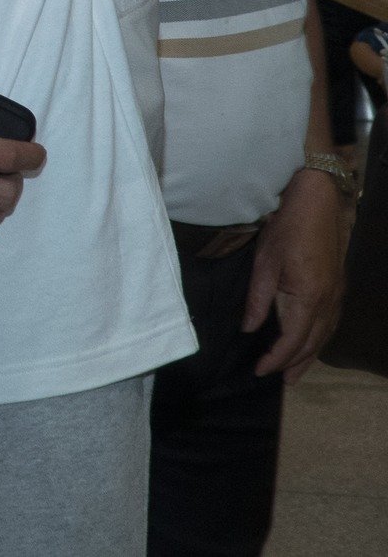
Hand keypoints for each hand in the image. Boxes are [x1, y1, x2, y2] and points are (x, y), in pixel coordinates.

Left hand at [247, 168, 346, 381]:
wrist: (319, 204)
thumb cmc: (287, 228)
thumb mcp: (265, 262)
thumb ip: (258, 299)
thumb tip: (248, 328)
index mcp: (308, 298)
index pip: (291, 340)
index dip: (275, 359)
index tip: (259, 371)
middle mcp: (328, 303)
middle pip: (311, 343)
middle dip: (294, 364)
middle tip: (279, 382)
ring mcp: (337, 296)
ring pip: (324, 336)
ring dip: (309, 356)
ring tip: (294, 373)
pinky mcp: (337, 288)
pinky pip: (329, 324)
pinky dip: (319, 339)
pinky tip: (310, 343)